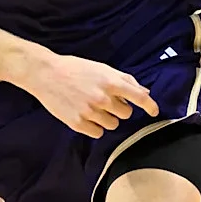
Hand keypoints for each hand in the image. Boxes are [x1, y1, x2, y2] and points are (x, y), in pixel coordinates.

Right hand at [21, 54, 158, 137]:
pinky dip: (94, 127)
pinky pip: (97, 133)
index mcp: (110, 81)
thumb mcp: (102, 68)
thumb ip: (125, 80)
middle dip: (120, 109)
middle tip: (106, 101)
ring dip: (107, 119)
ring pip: (112, 125)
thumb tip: (145, 92)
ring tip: (93, 107)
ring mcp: (89, 112)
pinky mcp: (77, 123)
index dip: (150, 106)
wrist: (45, 74)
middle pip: (125, 114)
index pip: (139, 97)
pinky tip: (85, 115)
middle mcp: (102, 98)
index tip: (154, 112)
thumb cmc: (75, 69)